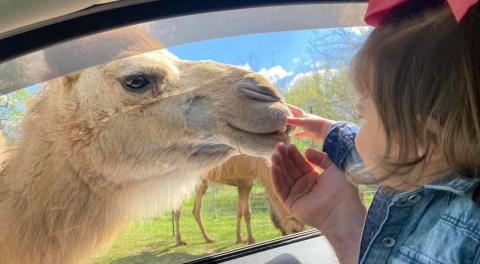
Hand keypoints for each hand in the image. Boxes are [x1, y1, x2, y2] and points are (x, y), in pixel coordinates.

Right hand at [271, 143, 365, 262]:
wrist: (341, 209)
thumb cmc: (342, 189)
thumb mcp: (333, 168)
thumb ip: (321, 158)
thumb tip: (307, 151)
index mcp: (314, 178)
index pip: (300, 164)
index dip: (294, 154)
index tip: (288, 144)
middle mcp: (304, 186)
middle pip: (290, 169)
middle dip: (284, 157)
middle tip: (279, 146)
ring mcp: (296, 195)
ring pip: (284, 177)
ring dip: (278, 165)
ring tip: (275, 154)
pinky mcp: (290, 203)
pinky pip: (281, 189)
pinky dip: (276, 178)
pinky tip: (275, 167)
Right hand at [287, 104, 334, 141]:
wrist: (326, 131)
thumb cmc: (315, 125)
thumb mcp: (303, 122)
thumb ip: (294, 121)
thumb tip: (285, 119)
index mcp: (304, 115)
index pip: (295, 110)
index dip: (289, 107)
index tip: (283, 104)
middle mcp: (305, 119)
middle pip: (296, 116)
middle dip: (290, 115)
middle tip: (283, 115)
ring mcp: (308, 126)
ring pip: (299, 125)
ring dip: (293, 125)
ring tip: (286, 126)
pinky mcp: (310, 133)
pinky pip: (302, 133)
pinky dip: (298, 134)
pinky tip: (294, 135)